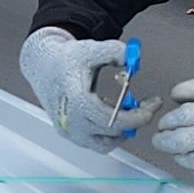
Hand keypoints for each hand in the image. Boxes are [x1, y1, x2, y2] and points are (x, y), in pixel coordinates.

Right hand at [19, 27, 142, 145]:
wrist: (43, 66)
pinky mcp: (71, 135)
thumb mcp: (90, 49)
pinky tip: (112, 113)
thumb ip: (115, 51)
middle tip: (146, 105)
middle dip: (135, 119)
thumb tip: (134, 59)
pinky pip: (97, 143)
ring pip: (106, 143)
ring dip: (122, 129)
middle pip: (113, 132)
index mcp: (76, 101)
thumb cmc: (64, 59)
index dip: (137, 116)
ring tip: (127, 108)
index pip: (113, 120)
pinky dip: (110, 133)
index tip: (151, 106)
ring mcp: (70, 131)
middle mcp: (71, 121)